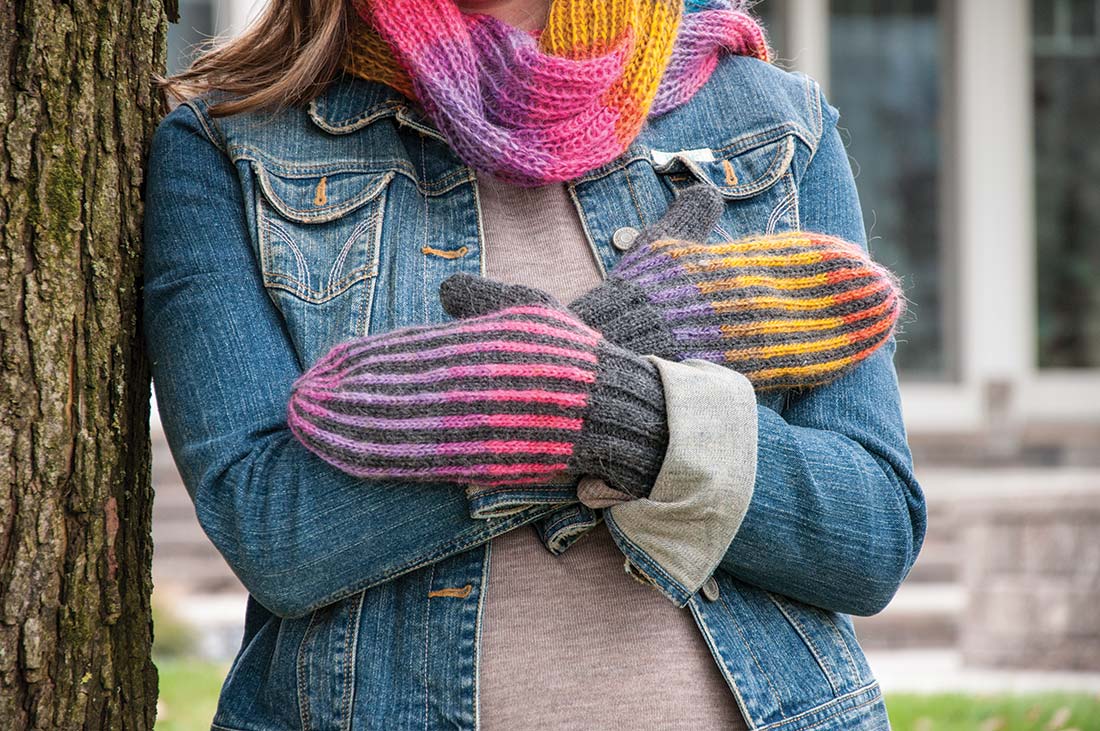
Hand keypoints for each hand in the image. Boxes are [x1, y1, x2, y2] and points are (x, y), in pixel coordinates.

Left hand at [287, 294, 668, 497]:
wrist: (616, 410)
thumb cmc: (573, 358)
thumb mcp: (532, 311)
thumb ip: (482, 299)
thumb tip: (444, 292)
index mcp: (474, 345)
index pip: (400, 352)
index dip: (356, 361)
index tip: (318, 367)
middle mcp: (467, 384)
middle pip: (386, 390)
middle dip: (335, 398)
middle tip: (294, 402)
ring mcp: (473, 425)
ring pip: (394, 428)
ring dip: (344, 430)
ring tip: (304, 429)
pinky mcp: (482, 460)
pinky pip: (420, 460)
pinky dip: (379, 459)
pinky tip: (348, 458)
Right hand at [569, 184, 907, 390]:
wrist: (618, 355)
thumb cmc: (632, 303)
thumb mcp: (657, 248)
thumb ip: (687, 218)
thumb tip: (707, 189)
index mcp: (733, 264)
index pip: (793, 254)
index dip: (827, 256)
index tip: (853, 254)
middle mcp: (753, 295)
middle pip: (818, 287)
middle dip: (855, 287)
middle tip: (886, 285)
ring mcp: (759, 334)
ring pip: (823, 322)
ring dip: (860, 318)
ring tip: (889, 311)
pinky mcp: (758, 370)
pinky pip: (810, 362)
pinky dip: (841, 355)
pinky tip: (864, 351)